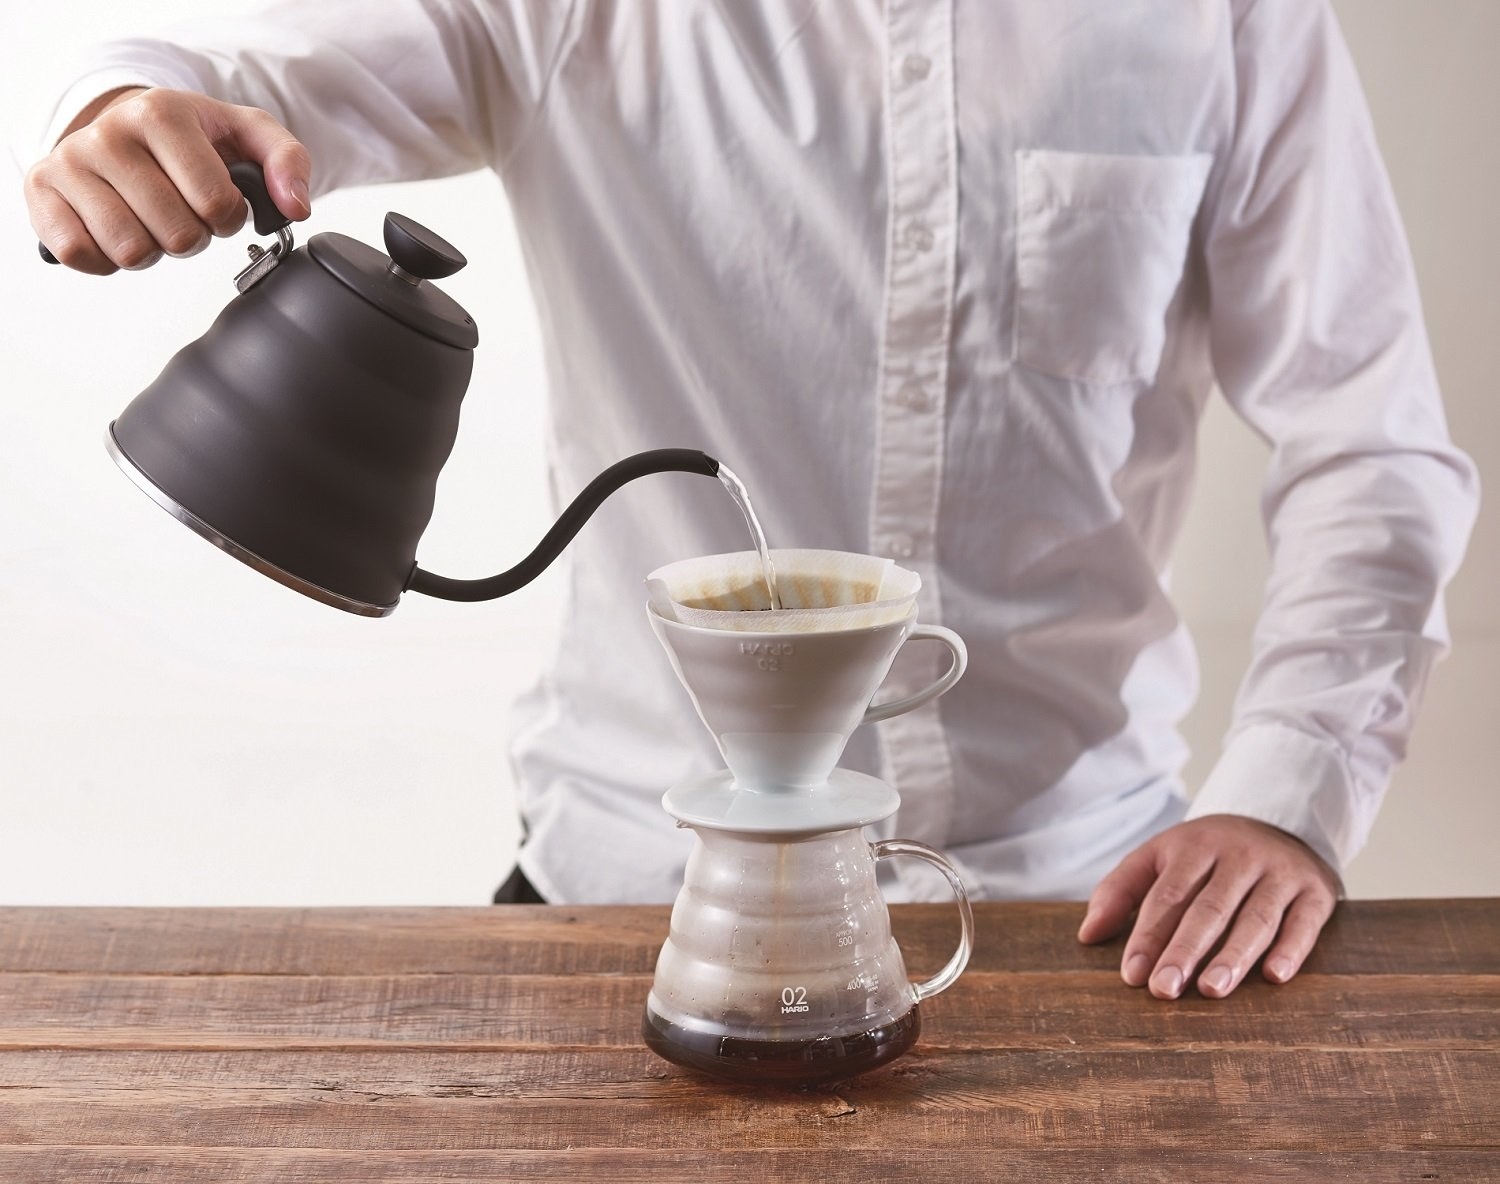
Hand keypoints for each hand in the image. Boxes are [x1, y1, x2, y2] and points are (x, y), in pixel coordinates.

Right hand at [25, 87, 310, 274]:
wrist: (125, 126)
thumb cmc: (192, 139)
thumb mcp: (247, 135)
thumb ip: (286, 162)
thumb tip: (296, 207)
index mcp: (162, 113)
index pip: (216, 204)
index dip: (227, 217)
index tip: (217, 202)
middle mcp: (108, 132)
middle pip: (176, 235)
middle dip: (191, 237)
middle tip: (181, 213)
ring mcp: (69, 162)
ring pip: (131, 251)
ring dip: (152, 250)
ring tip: (150, 220)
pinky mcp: (42, 193)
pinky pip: (82, 255)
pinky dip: (108, 259)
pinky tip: (116, 230)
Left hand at [1077, 815, 1339, 999]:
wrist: (1279, 822)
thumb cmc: (1207, 856)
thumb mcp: (1160, 858)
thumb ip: (1121, 891)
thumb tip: (1087, 936)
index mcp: (1193, 846)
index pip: (1167, 895)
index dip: (1147, 935)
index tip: (1132, 975)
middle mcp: (1238, 856)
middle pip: (1208, 908)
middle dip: (1184, 950)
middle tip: (1164, 990)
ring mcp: (1279, 873)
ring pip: (1256, 917)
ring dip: (1234, 955)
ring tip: (1212, 989)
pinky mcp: (1316, 891)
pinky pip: (1305, 922)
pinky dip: (1291, 948)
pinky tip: (1275, 976)